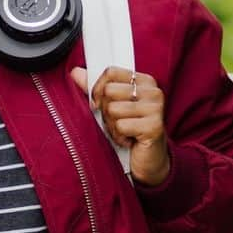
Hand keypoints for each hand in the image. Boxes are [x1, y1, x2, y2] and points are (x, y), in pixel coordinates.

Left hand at [70, 65, 171, 186]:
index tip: (99, 103)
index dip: (98, 89)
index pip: (111, 72)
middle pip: (109, 91)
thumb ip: (96, 88)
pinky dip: (118, 137)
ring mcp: (156, 108)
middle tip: (117, 122)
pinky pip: (120, 126)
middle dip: (106, 111)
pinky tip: (128, 140)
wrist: (148, 160)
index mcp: (144, 81)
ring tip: (123, 132)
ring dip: (112, 126)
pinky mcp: (154, 126)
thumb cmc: (129, 130)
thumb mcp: (111, 106)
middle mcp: (153, 91)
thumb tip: (75, 72)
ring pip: (113, 109)